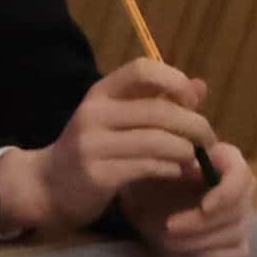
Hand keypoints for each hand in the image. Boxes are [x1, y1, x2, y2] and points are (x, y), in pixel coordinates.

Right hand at [0, 59, 218, 234]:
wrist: (47, 186)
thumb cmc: (91, 148)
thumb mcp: (117, 118)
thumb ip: (156, 102)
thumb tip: (199, 86)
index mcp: (100, 93)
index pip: (141, 70)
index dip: (173, 79)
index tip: (191, 100)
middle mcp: (94, 113)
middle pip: (159, 111)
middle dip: (194, 125)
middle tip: (209, 139)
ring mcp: (94, 145)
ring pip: (157, 141)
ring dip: (185, 151)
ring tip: (194, 158)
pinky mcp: (98, 175)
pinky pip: (148, 167)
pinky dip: (170, 169)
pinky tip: (176, 172)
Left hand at [120, 140, 256, 256]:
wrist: (140, 203)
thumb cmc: (148, 178)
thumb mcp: (152, 167)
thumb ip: (172, 163)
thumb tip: (190, 166)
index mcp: (224, 159)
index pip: (241, 175)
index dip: (227, 193)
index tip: (204, 207)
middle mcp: (240, 186)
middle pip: (238, 209)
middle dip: (201, 222)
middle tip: (169, 227)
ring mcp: (242, 215)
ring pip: (235, 232)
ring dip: (199, 240)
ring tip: (166, 240)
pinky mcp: (237, 240)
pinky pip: (236, 252)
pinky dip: (210, 254)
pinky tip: (185, 250)